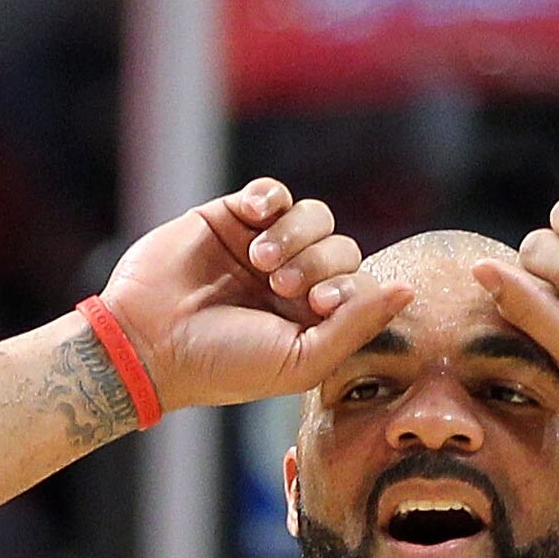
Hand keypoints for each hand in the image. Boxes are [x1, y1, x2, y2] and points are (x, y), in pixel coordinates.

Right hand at [95, 178, 406, 414]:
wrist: (150, 343)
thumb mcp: (300, 361)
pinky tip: (252, 221)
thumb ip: (357, 326)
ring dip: (294, 235)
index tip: (316, 305)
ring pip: (312, 215)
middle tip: (280, 287)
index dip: (348, 286)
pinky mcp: (230, 218)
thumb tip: (409, 289)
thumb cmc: (224, 365)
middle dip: (318, 263)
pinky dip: (271, 201)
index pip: (359, 283)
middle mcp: (292, 283)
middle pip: (340, 246)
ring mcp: (262, 248)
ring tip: (260, 262)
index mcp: (312, 321)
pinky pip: (272, 192)